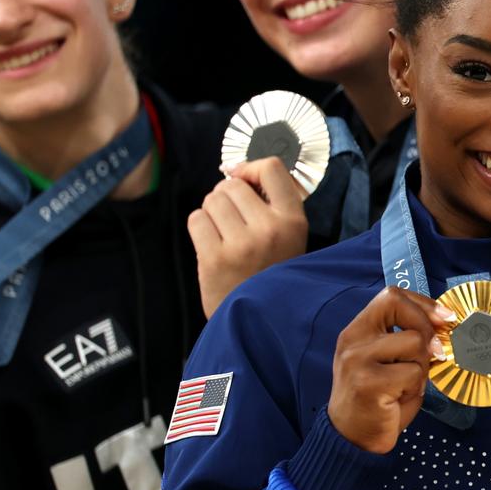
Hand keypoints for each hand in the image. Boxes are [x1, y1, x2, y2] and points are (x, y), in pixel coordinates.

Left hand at [188, 156, 308, 317]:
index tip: (243, 179)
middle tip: (232, 219)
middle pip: (232, 185)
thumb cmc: (270, 273)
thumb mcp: (289, 238)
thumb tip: (236, 170)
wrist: (258, 322)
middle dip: (226, 196)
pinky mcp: (214, 259)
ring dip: (212, 212)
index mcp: (294, 222)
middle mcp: (270, 230)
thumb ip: (272, 204)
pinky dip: (200, 227)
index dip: (250, 168)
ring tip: (223, 233)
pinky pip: (196, 219)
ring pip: (212, 200)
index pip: (272, 168)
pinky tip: (211, 243)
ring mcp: (241, 245)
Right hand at [328, 287, 454, 454]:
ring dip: (422, 366)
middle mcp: (353, 339)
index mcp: (357, 330)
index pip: (390, 296)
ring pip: (414, 343)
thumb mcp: (387, 362)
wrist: (351, 438)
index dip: (422, 303)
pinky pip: (413, 373)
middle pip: (399, 306)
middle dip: (426, 326)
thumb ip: (406, 340)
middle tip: (435, 352)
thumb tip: (443, 324)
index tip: (444, 318)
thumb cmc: (377, 400)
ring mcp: (358, 360)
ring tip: (408, 385)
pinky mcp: (370, 383)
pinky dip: (415, 388)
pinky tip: (399, 399)